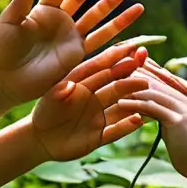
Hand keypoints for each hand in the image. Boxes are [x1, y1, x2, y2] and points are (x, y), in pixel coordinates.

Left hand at [0, 0, 143, 102]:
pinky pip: (103, 36)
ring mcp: (72, 35)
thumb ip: (21, 2)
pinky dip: (120, 24)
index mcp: (43, 8)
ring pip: (98, 12)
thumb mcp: (9, 22)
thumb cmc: (4, 50)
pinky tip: (136, 11)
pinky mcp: (79, 52)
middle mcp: (61, 19)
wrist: (9, 79)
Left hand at [32, 42, 149, 160]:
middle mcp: (94, 98)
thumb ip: (58, 92)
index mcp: (83, 84)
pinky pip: (115, 130)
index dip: (114, 57)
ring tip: (146, 90)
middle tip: (143, 66)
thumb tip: (69, 86)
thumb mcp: (48, 101)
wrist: (40, 140)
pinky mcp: (99, 136)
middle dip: (129, 75)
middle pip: (114, 85)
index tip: (129, 47)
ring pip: (120, 107)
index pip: (100, 68)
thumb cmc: (44, 114)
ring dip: (134, 98)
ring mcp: (98, 117)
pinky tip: (139, 120)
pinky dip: (126, 126)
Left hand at [115, 74, 186, 180]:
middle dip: (130, 76)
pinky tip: (120, 103)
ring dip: (130, 88)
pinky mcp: (176, 120)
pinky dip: (135, 103)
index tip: (118, 76)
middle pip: (151, 81)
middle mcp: (180, 100)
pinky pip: (152, 107)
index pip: (155, 83)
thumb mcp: (177, 131)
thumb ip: (167, 121)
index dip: (137, 77)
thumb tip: (155, 122)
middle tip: (109, 74)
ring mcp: (180, 108)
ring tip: (110, 87)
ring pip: (150, 91)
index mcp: (180, 101)